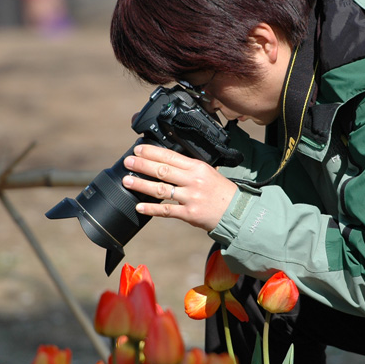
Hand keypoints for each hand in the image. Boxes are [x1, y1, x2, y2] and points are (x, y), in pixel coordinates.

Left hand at [121, 144, 239, 230]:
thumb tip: (166, 161)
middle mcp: (193, 180)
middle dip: (142, 165)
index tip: (138, 149)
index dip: (152, 152)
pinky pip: (166, 210)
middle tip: (128, 162)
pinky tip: (139, 206)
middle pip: (162, 170)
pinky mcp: (189, 213)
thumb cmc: (221, 191)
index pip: (170, 156)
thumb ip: (189, 167)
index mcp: (197, 167)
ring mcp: (191, 197)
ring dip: (141, 185)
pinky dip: (151, 208)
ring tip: (127, 181)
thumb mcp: (208, 172)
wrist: (237, 212)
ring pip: (161, 189)